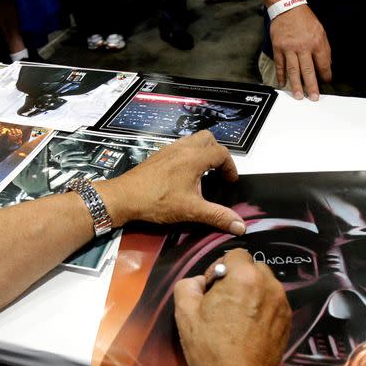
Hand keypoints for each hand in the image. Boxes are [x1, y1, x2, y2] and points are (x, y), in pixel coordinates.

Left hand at [95, 131, 244, 234]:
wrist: (124, 197)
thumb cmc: (158, 201)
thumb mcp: (191, 210)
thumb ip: (218, 216)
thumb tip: (241, 226)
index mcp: (194, 158)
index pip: (222, 153)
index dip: (230, 167)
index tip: (230, 182)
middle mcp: (183, 148)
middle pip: (208, 139)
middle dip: (217, 153)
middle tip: (218, 172)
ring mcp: (169, 149)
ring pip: (193, 140)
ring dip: (202, 152)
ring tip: (203, 173)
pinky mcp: (158, 155)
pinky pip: (180, 147)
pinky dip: (188, 155)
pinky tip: (183, 175)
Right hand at [174, 249, 290, 365]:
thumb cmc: (210, 348)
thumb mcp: (185, 312)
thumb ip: (188, 284)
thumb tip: (198, 281)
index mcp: (243, 277)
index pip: (235, 253)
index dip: (220, 267)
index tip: (212, 287)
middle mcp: (268, 285)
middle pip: (252, 267)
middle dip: (238, 277)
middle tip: (223, 300)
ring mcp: (281, 303)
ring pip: (264, 284)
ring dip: (251, 291)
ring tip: (237, 315)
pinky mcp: (288, 320)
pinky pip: (273, 302)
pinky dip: (261, 307)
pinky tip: (248, 326)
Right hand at [270, 5, 331, 100]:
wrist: (287, 8)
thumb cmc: (304, 20)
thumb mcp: (320, 31)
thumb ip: (323, 49)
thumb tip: (325, 66)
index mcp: (316, 42)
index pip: (322, 63)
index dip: (325, 74)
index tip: (326, 81)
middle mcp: (303, 46)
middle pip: (307, 70)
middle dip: (311, 86)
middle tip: (313, 97)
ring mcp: (289, 48)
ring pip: (293, 70)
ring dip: (296, 85)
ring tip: (298, 95)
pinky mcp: (278, 48)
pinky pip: (280, 65)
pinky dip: (281, 75)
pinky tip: (283, 84)